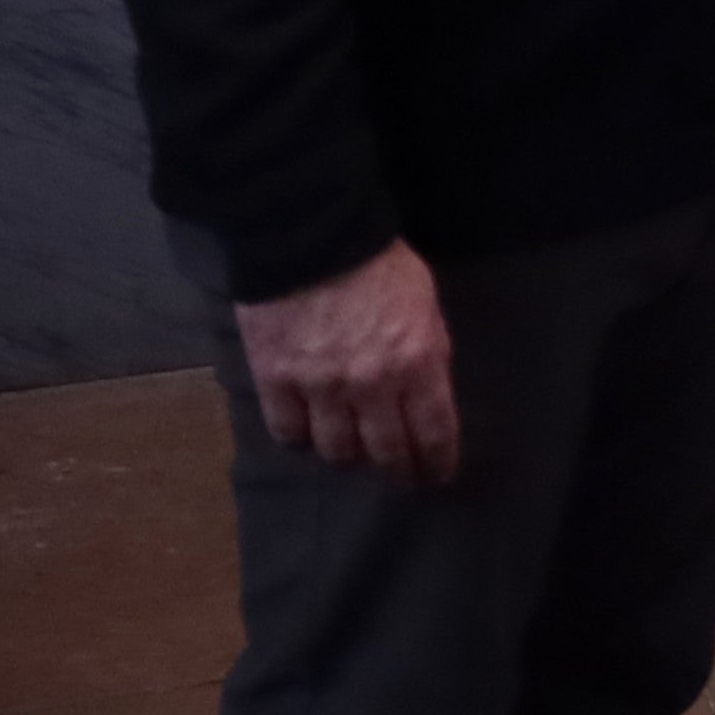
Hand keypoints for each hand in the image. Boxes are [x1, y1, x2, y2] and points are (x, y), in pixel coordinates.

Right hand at [238, 240, 458, 487]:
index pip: (434, 433)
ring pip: (337, 451)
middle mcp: (373, 386)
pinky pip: (289, 433)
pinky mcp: (277, 382)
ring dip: (349, 458)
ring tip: (353, 456)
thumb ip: (427, 350)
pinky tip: (307, 434)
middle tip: (400, 478)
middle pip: (387, 452)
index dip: (437, 463)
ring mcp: (322, 388)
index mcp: (419, 362)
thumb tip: (427, 391)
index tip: (437, 476)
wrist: (311, 235)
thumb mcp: (424, 302)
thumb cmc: (378, 261)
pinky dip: (300, 439)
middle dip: (398, 472)